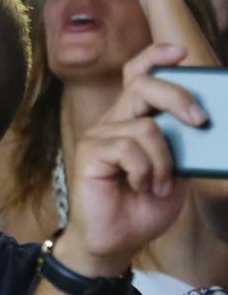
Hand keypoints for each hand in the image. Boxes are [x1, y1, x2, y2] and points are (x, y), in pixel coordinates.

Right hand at [65, 43, 203, 275]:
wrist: (116, 240)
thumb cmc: (143, 206)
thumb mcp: (177, 172)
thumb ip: (184, 146)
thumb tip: (204, 125)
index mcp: (133, 119)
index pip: (137, 75)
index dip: (155, 57)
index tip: (180, 54)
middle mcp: (114, 121)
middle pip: (142, 85)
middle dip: (178, 97)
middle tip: (201, 121)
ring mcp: (99, 136)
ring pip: (145, 126)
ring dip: (165, 161)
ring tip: (160, 186)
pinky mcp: (90, 153)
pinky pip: (129, 148)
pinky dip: (147, 171)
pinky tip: (143, 188)